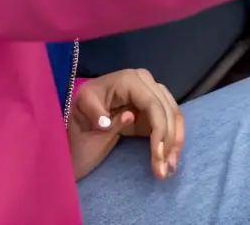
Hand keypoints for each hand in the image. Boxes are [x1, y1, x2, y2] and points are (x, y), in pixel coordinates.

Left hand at [67, 68, 183, 182]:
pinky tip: (171, 157)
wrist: (75, 130)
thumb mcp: (80, 117)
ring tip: (170, 167)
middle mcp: (142, 80)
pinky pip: (169, 119)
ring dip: (174, 140)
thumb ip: (102, 115)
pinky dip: (172, 137)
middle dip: (169, 139)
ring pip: (172, 113)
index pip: (152, 103)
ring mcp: (148, 92)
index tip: (157, 156)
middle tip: (164, 170)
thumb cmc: (76, 122)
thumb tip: (129, 116)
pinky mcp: (150, 108)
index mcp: (126, 79)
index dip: (159, 129)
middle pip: (166, 108)